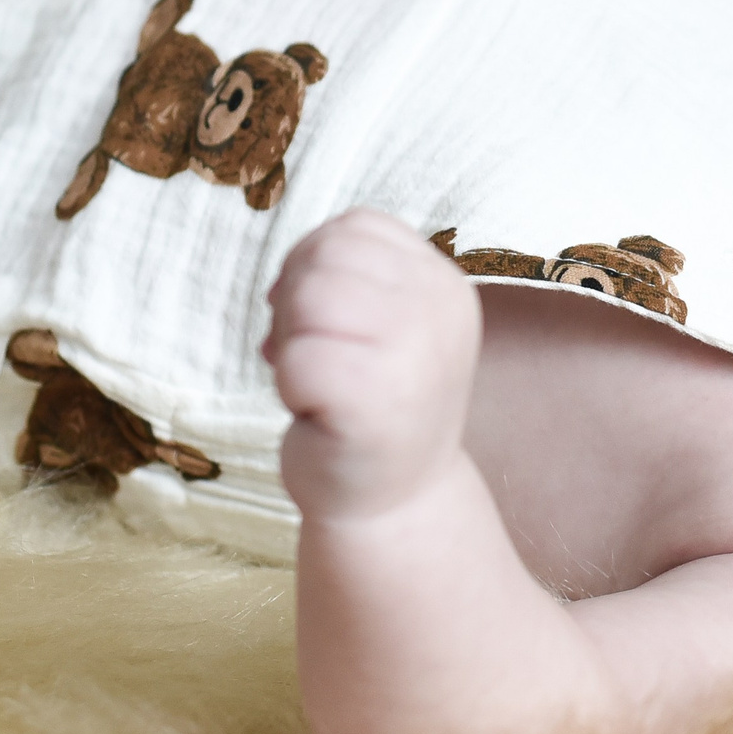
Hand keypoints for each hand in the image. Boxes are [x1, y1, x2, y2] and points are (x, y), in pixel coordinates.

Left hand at [263, 209, 481, 519]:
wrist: (396, 506)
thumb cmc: (375, 409)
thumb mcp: (386, 325)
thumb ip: (354, 278)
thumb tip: (288, 277)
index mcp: (445, 285)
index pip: (356, 227)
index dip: (314, 264)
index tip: (321, 321)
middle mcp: (439, 310)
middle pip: (326, 256)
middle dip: (296, 303)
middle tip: (315, 356)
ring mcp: (413, 353)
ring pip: (309, 297)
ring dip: (291, 340)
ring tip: (318, 380)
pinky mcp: (373, 399)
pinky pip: (297, 358)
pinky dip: (289, 385)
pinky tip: (316, 411)